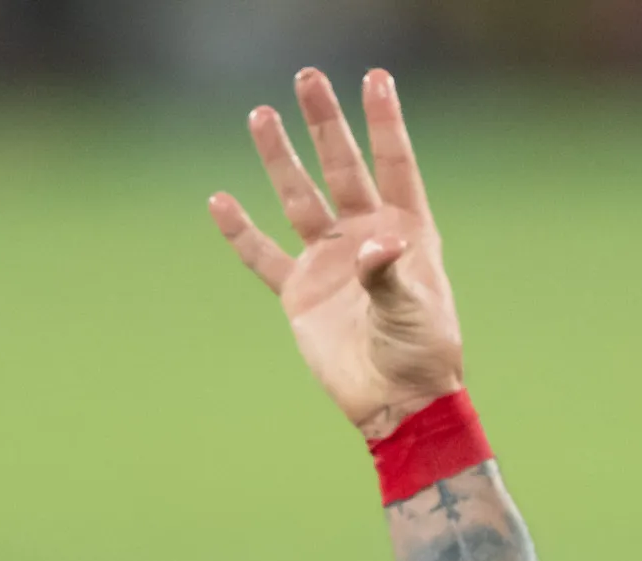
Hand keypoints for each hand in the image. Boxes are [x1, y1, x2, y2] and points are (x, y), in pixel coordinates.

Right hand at [211, 68, 465, 439]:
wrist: (395, 402)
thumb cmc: (421, 353)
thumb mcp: (414, 311)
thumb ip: (388, 274)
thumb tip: (370, 245)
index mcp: (405, 230)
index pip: (394, 163)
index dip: (384, 120)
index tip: (375, 77)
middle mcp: (365, 236)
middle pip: (342, 167)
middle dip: (324, 123)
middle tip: (307, 78)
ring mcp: (329, 262)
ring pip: (299, 198)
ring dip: (281, 159)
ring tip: (260, 114)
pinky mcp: (301, 294)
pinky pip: (264, 256)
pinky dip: (241, 232)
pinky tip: (220, 200)